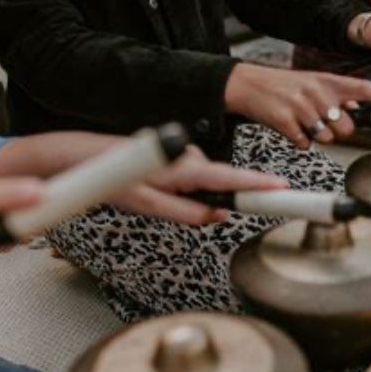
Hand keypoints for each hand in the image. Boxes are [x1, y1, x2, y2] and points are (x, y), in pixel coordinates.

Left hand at [110, 146, 287, 224]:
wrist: (88, 157)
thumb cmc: (113, 179)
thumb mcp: (149, 206)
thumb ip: (186, 212)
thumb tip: (216, 215)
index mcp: (184, 168)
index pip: (231, 178)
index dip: (259, 185)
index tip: (283, 190)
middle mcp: (189, 158)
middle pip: (222, 181)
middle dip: (218, 199)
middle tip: (200, 211)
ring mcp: (184, 156)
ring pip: (206, 182)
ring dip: (196, 196)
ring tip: (160, 200)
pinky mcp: (178, 158)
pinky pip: (195, 177)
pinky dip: (189, 188)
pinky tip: (161, 190)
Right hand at [225, 63, 370, 148]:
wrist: (247, 84)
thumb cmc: (283, 86)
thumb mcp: (312, 82)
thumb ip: (337, 94)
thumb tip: (358, 107)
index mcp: (328, 81)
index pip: (364, 88)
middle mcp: (318, 92)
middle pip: (345, 127)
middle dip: (335, 130)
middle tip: (317, 120)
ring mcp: (301, 106)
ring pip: (325, 138)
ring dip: (314, 136)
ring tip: (300, 121)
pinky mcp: (285, 120)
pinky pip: (304, 144)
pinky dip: (298, 141)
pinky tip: (288, 127)